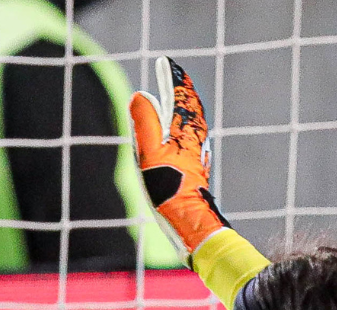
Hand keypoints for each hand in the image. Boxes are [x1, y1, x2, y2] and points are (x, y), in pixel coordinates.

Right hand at [128, 57, 228, 255]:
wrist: (190, 218)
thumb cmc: (169, 188)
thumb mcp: (150, 154)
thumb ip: (145, 123)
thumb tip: (140, 96)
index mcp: (184, 130)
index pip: (179, 95)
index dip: (171, 78)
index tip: (165, 63)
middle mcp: (194, 136)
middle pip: (189, 105)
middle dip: (180, 89)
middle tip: (173, 75)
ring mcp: (196, 151)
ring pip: (192, 120)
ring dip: (184, 106)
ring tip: (178, 97)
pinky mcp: (195, 164)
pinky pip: (192, 135)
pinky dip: (185, 124)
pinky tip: (181, 132)